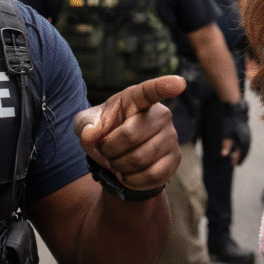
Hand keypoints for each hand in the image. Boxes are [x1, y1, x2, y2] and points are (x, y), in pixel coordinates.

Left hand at [76, 75, 185, 191]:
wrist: (116, 154)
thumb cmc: (103, 131)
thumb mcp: (86, 124)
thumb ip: (85, 125)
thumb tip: (91, 135)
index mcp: (137, 98)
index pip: (151, 90)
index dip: (164, 86)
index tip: (178, 83)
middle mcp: (160, 114)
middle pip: (130, 136)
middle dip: (109, 149)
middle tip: (106, 149)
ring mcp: (171, 136)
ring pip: (140, 159)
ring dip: (119, 166)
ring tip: (116, 160)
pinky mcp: (175, 159)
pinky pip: (152, 176)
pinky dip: (133, 180)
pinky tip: (127, 174)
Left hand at [221, 99, 250, 165]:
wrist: (235, 110)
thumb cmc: (229, 123)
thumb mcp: (226, 135)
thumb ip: (226, 145)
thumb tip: (224, 155)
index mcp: (243, 141)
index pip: (242, 154)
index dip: (238, 160)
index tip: (234, 165)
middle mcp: (248, 139)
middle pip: (245, 151)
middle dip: (240, 158)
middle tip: (234, 163)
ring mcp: (248, 134)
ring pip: (246, 147)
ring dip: (241, 153)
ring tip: (235, 156)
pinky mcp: (247, 131)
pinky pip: (246, 142)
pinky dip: (242, 147)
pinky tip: (237, 147)